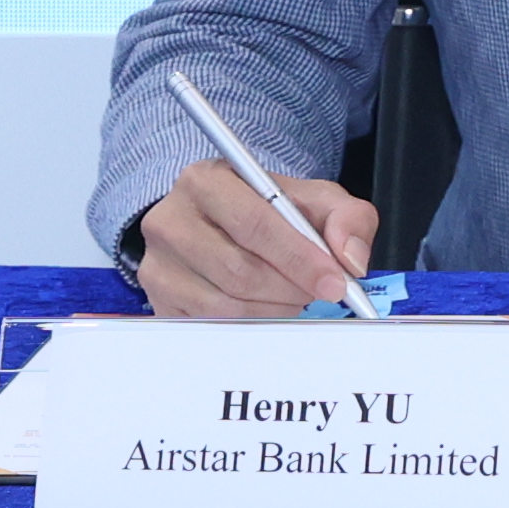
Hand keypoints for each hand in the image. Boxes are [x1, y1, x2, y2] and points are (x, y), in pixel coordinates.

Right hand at [135, 157, 379, 319]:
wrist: (221, 224)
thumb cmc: (269, 210)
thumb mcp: (315, 199)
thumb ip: (347, 217)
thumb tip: (350, 258)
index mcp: (206, 181)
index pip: (255, 224)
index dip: (299, 258)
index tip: (335, 282)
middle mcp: (170, 220)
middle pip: (239, 270)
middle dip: (291, 289)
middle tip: (322, 295)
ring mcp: (158, 265)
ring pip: (225, 305)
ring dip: (274, 311)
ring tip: (298, 301)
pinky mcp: (158, 301)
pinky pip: (209, 327)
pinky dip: (249, 326)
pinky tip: (270, 313)